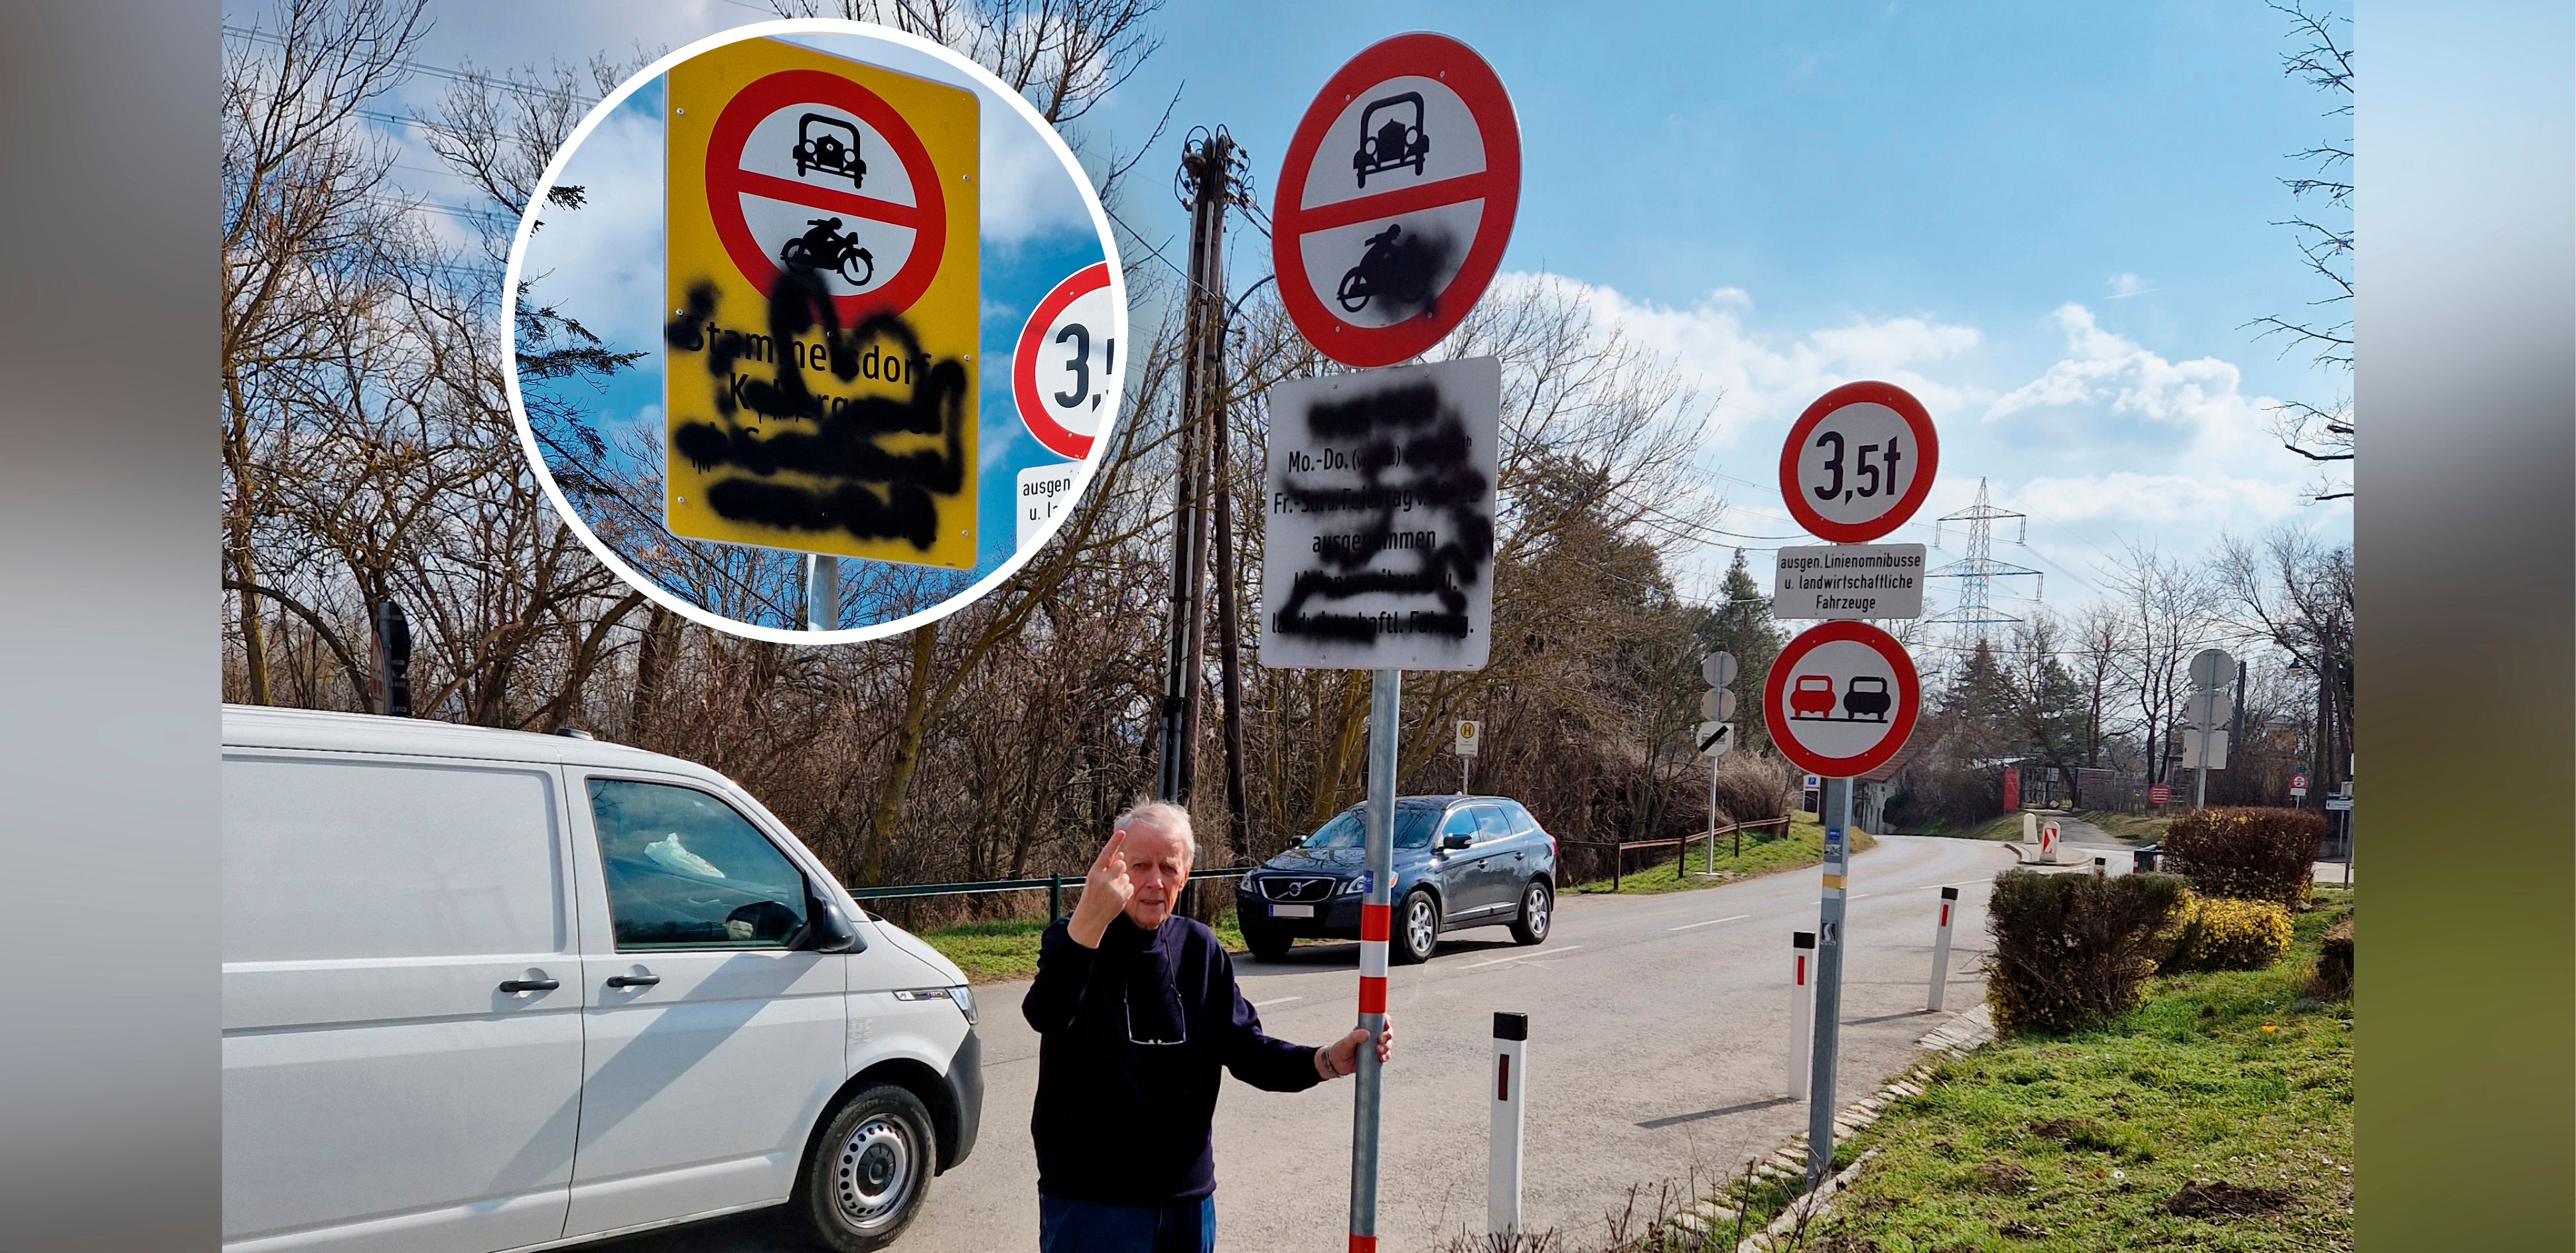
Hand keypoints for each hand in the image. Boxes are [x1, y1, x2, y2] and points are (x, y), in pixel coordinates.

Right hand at [1067, 831, 1133, 947]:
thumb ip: (1107, 867)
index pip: (1106, 853)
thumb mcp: (1095, 879)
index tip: (1122, 832)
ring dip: (1121, 881)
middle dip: (1119, 869)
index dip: (1114, 842)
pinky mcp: (1122, 896)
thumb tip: (1122, 854)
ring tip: (1110, 892)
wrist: (1091, 917)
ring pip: (1126, 876)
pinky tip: (1116, 897)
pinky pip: (1130, 886)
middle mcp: (1103, 879)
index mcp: (1094, 872)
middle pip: (1121, 864)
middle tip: (1110, 880)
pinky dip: (1125, 890)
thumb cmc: (1092, 894)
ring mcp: (1113, 888)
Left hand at [1318, 1016, 1394, 1078]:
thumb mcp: (1346, 1041)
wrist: (1337, 1064)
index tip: (1386, 1023)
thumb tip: (1367, 1033)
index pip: (1380, 1021)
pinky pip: (1385, 1056)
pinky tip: (1381, 1058)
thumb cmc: (1340, 1049)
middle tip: (1381, 1039)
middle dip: (1387, 1035)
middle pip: (1387, 1033)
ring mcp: (1375, 1047)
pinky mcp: (1376, 1058)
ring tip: (1379, 1051)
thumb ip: (1355, 1036)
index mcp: (1366, 1029)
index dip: (1386, 1021)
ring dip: (1387, 1047)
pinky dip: (1386, 1056)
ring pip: (1388, 1044)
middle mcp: (1373, 1037)